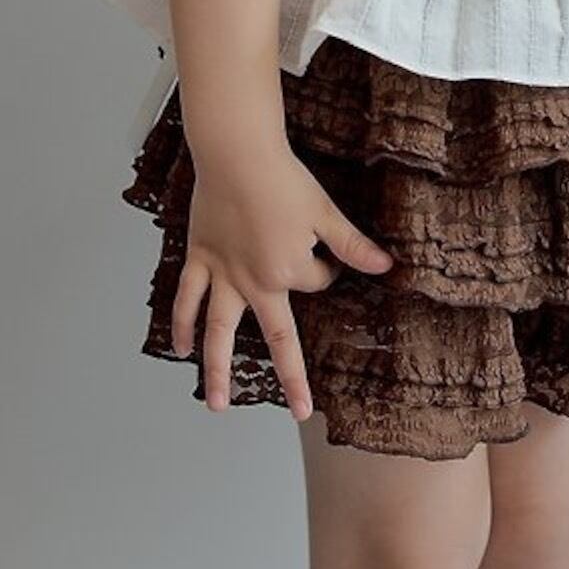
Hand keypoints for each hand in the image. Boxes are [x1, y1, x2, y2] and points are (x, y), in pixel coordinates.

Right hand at [169, 143, 395, 419]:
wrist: (238, 155)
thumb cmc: (283, 180)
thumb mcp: (325, 212)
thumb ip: (352, 245)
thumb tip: (387, 266)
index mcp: (288, 271)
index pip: (316, 283)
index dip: (324, 267)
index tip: (320, 245)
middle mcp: (255, 282)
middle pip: (277, 338)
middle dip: (291, 376)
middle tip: (300, 413)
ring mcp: (223, 275)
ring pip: (219, 331)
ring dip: (217, 370)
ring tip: (218, 405)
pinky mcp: (200, 260)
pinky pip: (187, 299)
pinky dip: (182, 324)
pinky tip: (181, 347)